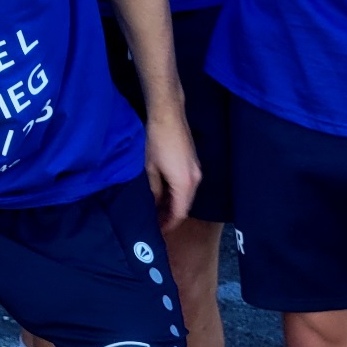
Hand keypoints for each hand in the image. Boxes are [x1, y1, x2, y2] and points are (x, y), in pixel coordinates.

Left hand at [144, 112, 200, 229]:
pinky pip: (187, 185)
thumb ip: (154, 190)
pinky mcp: (193, 163)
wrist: (168, 115)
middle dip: (171, 215)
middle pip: (185, 205)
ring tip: (158, 210)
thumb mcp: (150, 169)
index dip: (169, 224)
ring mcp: (196, 171)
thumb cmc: (156, 141)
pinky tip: (164, 193)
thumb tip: (155, 204)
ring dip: (174, 204)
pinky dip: (177, 193)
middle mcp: (195, 180)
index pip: (180, 212)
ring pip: (186, 195)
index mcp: (185, 184)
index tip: (159, 231)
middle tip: (156, 222)